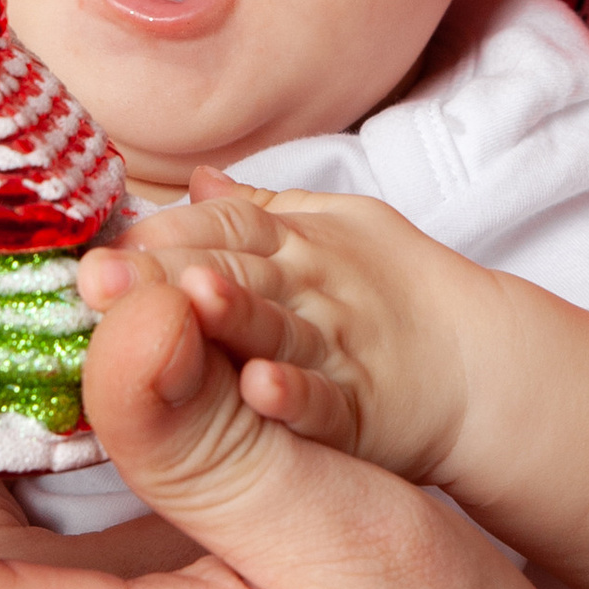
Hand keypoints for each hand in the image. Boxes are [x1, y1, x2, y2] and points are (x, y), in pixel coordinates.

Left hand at [81, 178, 501, 484]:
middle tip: (106, 275)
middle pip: (236, 270)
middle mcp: (311, 288)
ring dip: (233, 314)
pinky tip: (258, 390)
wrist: (482, 369)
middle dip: (170, 272)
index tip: (106, 244)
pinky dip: (293, 395)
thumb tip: (194, 181)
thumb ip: (262, 210)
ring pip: (277, 327)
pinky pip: (325, 401)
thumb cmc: (395, 297)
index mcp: (297, 244)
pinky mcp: (361, 407)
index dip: (166, 233)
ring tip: (189, 303)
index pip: (224, 226)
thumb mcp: (336, 229)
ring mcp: (337, 346)